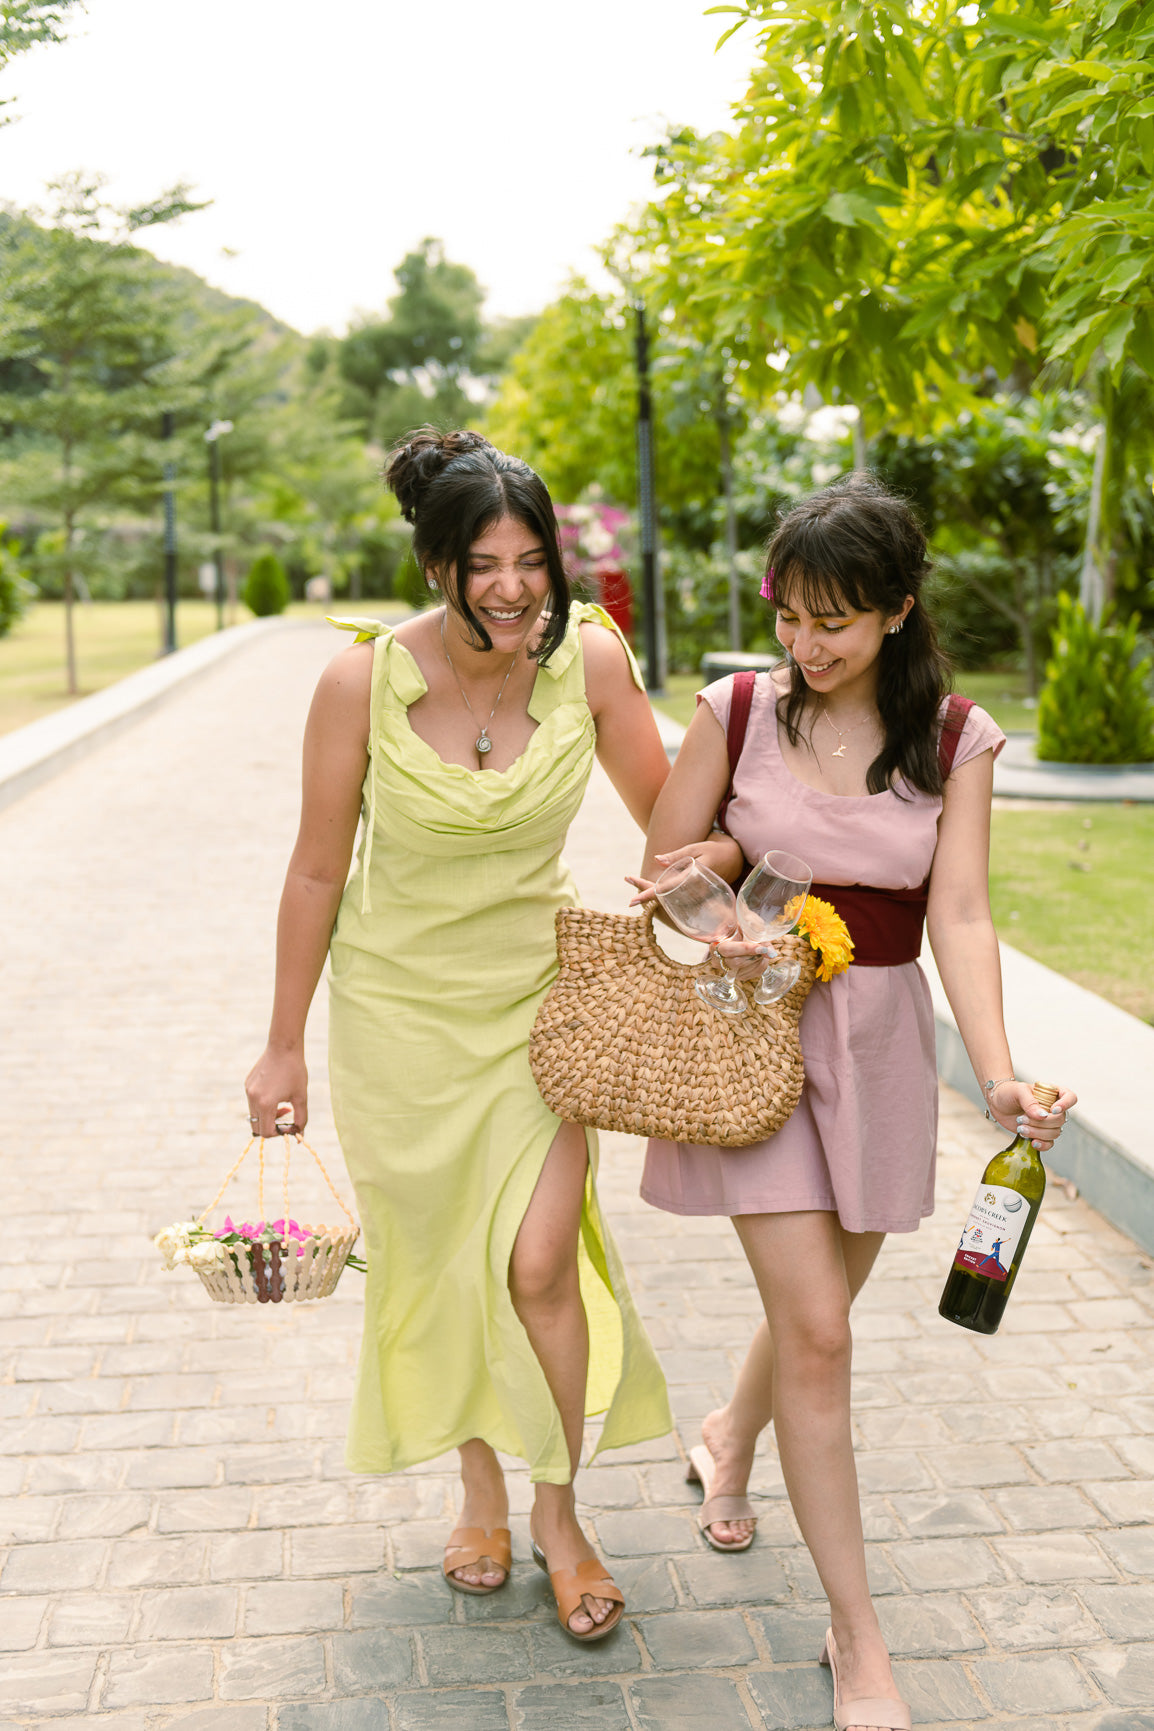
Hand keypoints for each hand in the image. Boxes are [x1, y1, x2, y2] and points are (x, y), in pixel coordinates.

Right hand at [245, 1047, 308, 1136]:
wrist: (284, 1047)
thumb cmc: (295, 1071)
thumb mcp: (301, 1097)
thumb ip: (301, 1119)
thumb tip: (299, 1136)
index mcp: (266, 1104)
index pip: (267, 1132)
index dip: (280, 1133)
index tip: (290, 1124)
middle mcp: (253, 1099)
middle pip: (257, 1127)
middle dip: (272, 1126)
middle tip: (286, 1115)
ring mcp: (248, 1091)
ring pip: (254, 1114)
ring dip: (268, 1114)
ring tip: (282, 1102)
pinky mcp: (247, 1084)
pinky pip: (252, 1101)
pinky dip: (263, 1103)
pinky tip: (275, 1090)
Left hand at [626, 837, 745, 906]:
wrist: (734, 859)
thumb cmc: (713, 850)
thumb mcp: (695, 848)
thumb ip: (676, 856)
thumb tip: (656, 860)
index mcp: (691, 878)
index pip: (665, 890)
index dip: (648, 895)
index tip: (632, 901)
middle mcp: (692, 891)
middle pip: (663, 896)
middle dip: (644, 891)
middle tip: (628, 886)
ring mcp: (695, 896)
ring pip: (669, 898)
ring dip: (651, 891)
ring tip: (633, 881)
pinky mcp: (697, 897)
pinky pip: (677, 897)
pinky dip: (663, 892)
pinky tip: (651, 888)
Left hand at [987, 1080, 1076, 1149]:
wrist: (996, 1103)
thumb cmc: (1008, 1092)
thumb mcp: (1018, 1091)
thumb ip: (1030, 1102)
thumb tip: (1043, 1116)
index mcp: (1053, 1094)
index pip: (1070, 1098)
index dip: (1066, 1105)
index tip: (1052, 1109)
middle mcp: (1053, 1109)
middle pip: (1061, 1119)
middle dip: (1042, 1123)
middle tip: (1022, 1119)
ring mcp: (1047, 1123)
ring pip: (1055, 1133)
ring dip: (1038, 1133)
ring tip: (1020, 1128)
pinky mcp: (1040, 1134)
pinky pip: (1049, 1143)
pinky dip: (1043, 1145)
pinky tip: (1032, 1143)